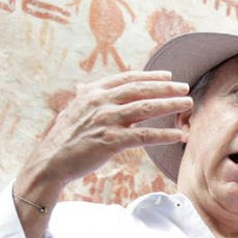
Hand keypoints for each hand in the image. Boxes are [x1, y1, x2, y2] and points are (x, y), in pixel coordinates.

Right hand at [14, 70, 191, 201]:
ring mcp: (107, 120)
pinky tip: (177, 135)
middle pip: (141, 89)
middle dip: (166, 87)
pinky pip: (144, 136)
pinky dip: (163, 135)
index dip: (150, 76)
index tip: (168, 76)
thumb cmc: (62, 139)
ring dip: (170, 105)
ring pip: (146, 108)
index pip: (128, 79)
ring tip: (187, 104)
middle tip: (184, 88)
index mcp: (93, 92)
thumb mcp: (71, 111)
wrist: (50, 161)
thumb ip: (83, 97)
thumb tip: (83, 87)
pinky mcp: (111, 141)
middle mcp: (101, 101)